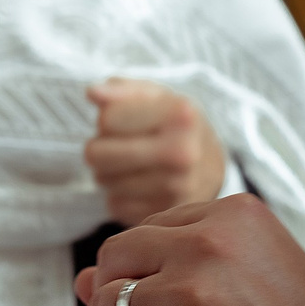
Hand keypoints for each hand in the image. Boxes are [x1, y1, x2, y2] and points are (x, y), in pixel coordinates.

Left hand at [85, 79, 226, 225]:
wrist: (211, 167)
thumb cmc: (175, 125)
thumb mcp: (155, 96)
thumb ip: (122, 90)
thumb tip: (93, 92)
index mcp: (180, 115)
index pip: (106, 120)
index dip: (108, 119)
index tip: (125, 122)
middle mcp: (182, 153)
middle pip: (96, 154)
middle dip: (100, 148)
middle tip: (119, 146)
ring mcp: (176, 188)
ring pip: (102, 181)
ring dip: (109, 173)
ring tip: (134, 165)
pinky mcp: (165, 215)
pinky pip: (114, 206)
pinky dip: (121, 196)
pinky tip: (141, 186)